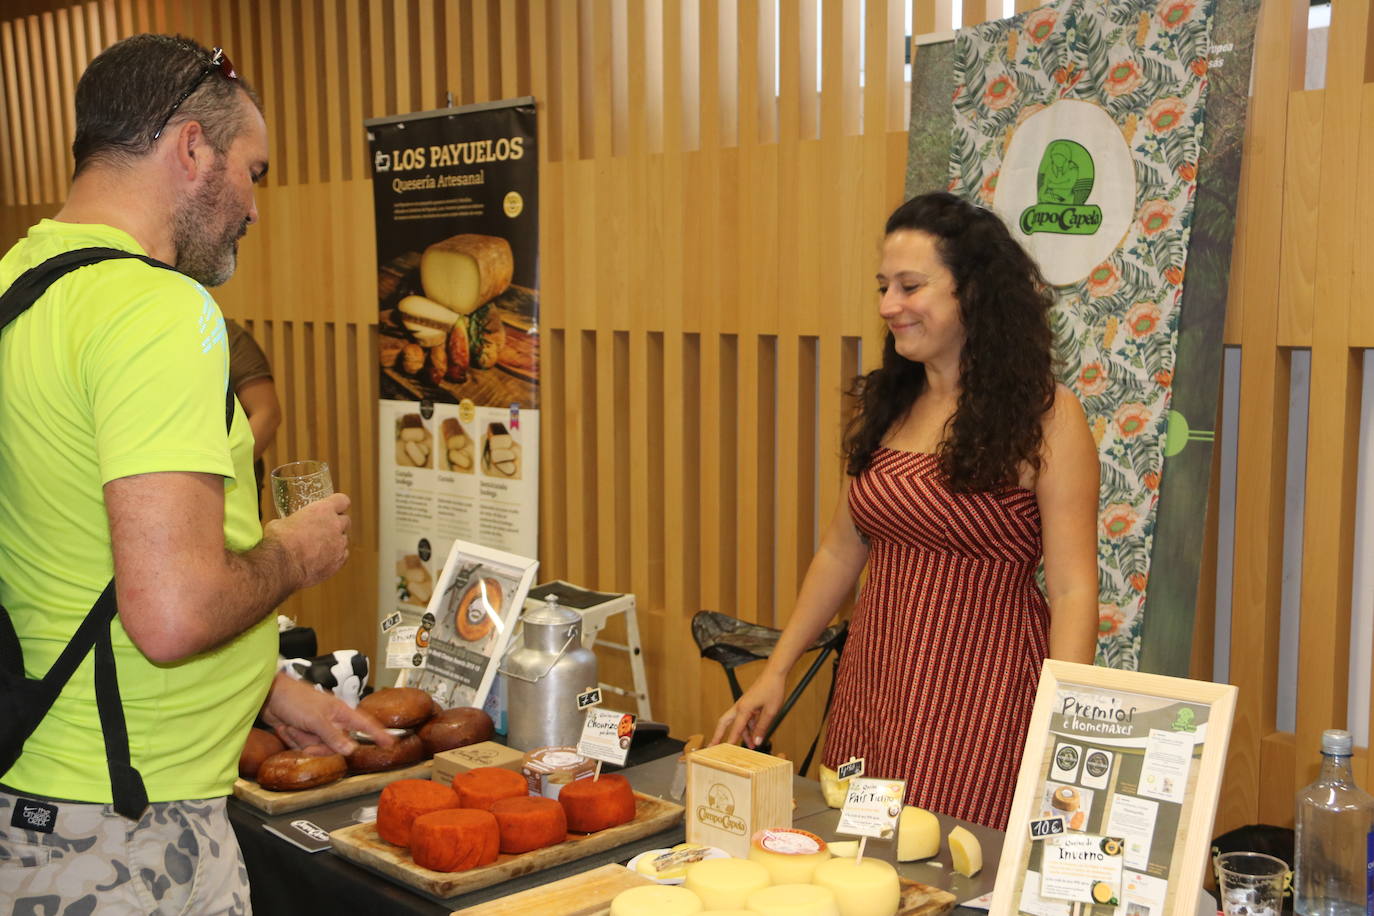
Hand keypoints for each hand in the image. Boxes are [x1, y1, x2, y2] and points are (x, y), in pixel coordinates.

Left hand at [260, 671, 393, 755]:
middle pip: (336, 745)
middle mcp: (331, 721)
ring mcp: (317, 728)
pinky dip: (293, 739)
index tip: (390, 744)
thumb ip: (333, 736)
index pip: (365, 725)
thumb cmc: (294, 698)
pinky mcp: (303, 733)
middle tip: (307, 738)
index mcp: (340, 713)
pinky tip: (286, 727)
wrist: (268, 696)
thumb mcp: (315, 719)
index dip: (378, 734)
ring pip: (317, 747)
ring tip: (293, 725)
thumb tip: (351, 749)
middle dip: (319, 745)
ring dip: (302, 740)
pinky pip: (304, 746)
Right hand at [264, 492, 351, 588]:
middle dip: (337, 523)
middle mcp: (335, 525)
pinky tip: (324, 559)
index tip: (335, 507)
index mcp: (323, 510)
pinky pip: (343, 556)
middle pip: (346, 520)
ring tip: (320, 547)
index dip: (338, 504)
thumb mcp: (281, 522)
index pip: (342, 500)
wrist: (281, 565)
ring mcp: (339, 544)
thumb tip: (288, 526)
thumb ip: (293, 521)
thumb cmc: (278, 541)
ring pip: (344, 539)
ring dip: (335, 541)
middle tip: (325, 529)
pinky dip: (336, 556)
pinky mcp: (338, 562)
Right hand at [709, 670, 786, 748]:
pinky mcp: (748, 704)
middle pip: (724, 723)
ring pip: (737, 722)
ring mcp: (743, 705)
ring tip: (750, 746)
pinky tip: (756, 733)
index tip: (724, 751)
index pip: (736, 729)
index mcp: (744, 708)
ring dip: (742, 734)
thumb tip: (757, 741)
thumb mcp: (770, 712)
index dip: (730, 741)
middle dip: (718, 734)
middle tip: (713, 745)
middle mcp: (740, 707)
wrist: (774, 674)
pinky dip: (749, 727)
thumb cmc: (772, 689)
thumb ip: (762, 728)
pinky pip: (745, 718)